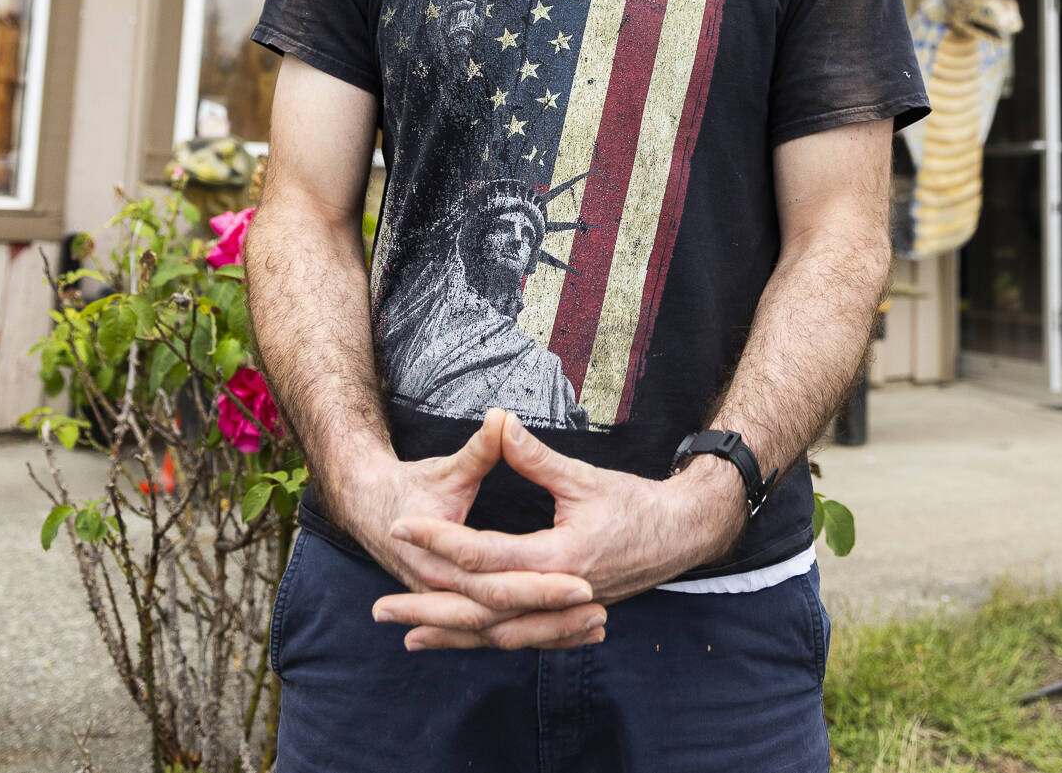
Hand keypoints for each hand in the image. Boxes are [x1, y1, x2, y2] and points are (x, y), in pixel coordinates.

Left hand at [372, 414, 748, 649]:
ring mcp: (563, 612)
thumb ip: (535, 457)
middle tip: (380, 604)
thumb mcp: (584, 477)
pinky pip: (515, 636)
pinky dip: (479, 640)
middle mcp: (559, 592)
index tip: (404, 527)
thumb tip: (499, 421)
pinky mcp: (564, 618)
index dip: (441, 541)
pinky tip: (451, 639)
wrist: (680, 535)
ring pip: (496, 632)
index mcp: (562, 555)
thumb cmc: (636, 504)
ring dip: (449, 633)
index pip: (487, 554)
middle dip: (429, 607)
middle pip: (481, 607)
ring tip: (403, 630)